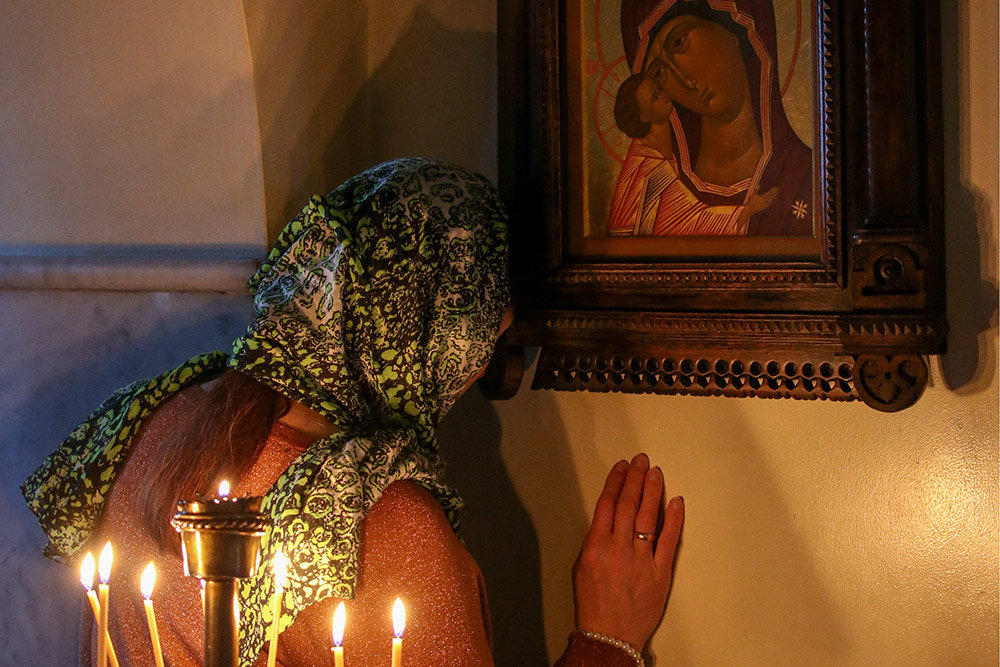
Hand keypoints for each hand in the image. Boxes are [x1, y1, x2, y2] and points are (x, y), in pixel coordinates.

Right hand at [572, 453, 684, 650]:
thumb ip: (595, 541)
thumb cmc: (593, 605)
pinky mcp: (660, 573)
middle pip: (627, 504)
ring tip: (654, 472)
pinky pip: (668, 541)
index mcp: (595, 547)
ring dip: (651, 491)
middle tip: (641, 460)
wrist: (609, 636)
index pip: (607, 505)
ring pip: (647, 517)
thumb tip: (610, 519)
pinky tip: (676, 502)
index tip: (621, 467)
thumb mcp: (581, 567)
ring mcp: (640, 560)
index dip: (615, 482)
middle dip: (634, 479)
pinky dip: (673, 520)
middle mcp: (617, 549)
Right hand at [737, 186, 778, 226]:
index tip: (775, 187)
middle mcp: (764, 201)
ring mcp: (764, 204)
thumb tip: (759, 184)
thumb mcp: (753, 195)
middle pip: (770, 196)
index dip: (772, 190)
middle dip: (774, 192)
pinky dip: (772, 200)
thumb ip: (757, 189)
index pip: (768, 193)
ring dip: (774, 196)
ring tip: (777, 192)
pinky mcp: (764, 207)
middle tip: (777, 189)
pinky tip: (774, 198)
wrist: (749, 209)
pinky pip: (769, 203)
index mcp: (761, 197)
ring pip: (771, 199)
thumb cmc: (750, 201)